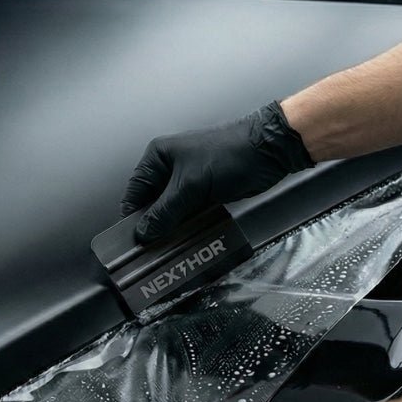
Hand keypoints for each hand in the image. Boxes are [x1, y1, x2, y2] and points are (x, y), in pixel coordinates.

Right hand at [120, 101, 312, 242]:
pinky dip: (185, 227)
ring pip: (169, 212)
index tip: (132, 240)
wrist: (269, 151)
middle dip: (152, 226)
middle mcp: (168, 168)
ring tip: (166, 249)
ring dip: (169, 229)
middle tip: (151, 249)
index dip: (133, 217)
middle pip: (151, 204)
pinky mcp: (202, 193)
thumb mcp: (191, 186)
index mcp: (158, 157)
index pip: (135, 192)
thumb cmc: (229, 156)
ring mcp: (186, 182)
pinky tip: (184, 241)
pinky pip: (186, 214)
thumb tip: (144, 233)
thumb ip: (165, 212)